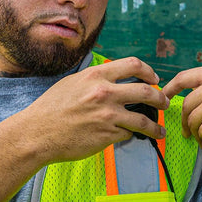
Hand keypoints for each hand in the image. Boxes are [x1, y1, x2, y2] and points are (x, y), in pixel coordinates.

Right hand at [13, 57, 168, 163]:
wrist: (37, 132)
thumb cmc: (51, 107)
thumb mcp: (72, 82)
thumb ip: (95, 78)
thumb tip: (114, 79)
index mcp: (96, 75)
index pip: (133, 65)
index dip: (149, 71)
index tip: (154, 79)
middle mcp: (104, 93)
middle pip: (146, 92)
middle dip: (160, 98)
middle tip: (163, 103)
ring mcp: (107, 115)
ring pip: (143, 120)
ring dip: (156, 126)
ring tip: (159, 131)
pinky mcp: (106, 135)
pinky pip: (127, 134)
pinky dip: (131, 135)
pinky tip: (132, 137)